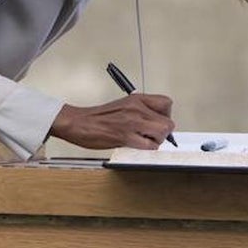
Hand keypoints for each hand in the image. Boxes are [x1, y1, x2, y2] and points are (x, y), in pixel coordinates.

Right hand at [49, 94, 174, 149]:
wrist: (79, 122)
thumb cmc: (98, 117)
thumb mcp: (123, 105)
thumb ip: (141, 111)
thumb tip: (156, 122)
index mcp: (136, 99)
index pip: (166, 103)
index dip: (166, 115)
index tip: (158, 121)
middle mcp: (137, 108)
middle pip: (168, 122)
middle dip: (163, 132)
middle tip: (152, 135)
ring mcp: (132, 122)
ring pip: (161, 135)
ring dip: (155, 141)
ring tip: (143, 140)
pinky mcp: (126, 136)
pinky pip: (149, 146)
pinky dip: (146, 149)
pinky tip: (136, 145)